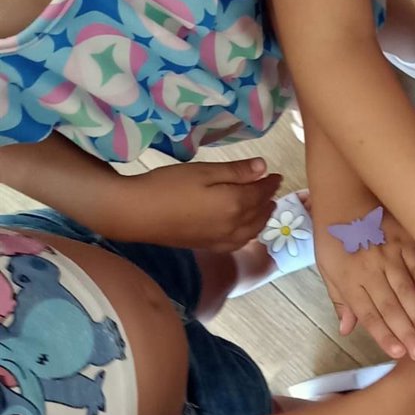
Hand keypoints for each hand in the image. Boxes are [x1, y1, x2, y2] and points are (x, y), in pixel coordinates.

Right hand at [122, 158, 280, 249]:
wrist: (137, 214)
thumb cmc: (168, 186)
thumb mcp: (204, 171)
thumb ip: (236, 172)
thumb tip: (264, 167)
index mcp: (236, 204)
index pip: (261, 193)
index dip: (270, 183)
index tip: (276, 175)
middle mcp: (235, 226)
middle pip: (260, 212)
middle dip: (269, 199)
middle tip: (272, 189)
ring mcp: (224, 240)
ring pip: (254, 230)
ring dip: (263, 217)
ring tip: (266, 207)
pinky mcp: (211, 246)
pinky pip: (240, 242)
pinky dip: (250, 233)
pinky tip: (247, 229)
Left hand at [311, 191, 414, 360]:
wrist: (347, 193)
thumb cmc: (335, 234)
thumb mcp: (327, 267)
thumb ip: (339, 299)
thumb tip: (346, 329)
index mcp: (348, 278)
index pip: (368, 312)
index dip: (383, 334)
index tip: (396, 352)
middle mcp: (370, 270)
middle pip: (390, 307)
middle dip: (406, 333)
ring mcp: (390, 256)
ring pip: (407, 292)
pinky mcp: (406, 243)